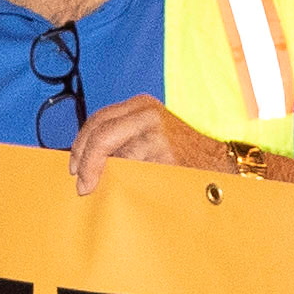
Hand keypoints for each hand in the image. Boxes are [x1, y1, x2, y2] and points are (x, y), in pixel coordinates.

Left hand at [65, 93, 226, 195]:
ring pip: (110, 149)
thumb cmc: (183, 156)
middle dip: (84, 160)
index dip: (80, 144)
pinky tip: (120, 187)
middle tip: (81, 183)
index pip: (98, 120)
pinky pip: (128, 166)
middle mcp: (146, 112)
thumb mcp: (152, 136)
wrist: (220, 164)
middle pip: (99, 133)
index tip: (74, 166)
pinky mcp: (162, 150)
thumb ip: (124, 139)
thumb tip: (86, 160)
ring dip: (98, 171)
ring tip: (95, 187)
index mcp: (141, 105)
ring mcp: (154, 130)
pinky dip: (118, 178)